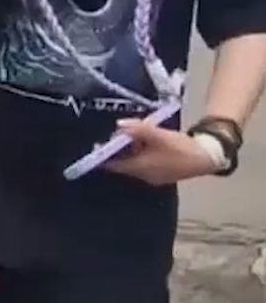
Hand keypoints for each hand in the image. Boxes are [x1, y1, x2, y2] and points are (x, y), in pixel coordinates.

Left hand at [103, 119, 218, 185]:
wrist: (207, 157)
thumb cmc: (182, 147)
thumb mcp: (159, 135)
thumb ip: (138, 130)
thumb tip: (118, 125)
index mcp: (141, 168)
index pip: (115, 165)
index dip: (104, 156)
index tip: (96, 146)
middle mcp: (144, 176)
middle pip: (123, 165)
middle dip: (115, 153)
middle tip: (109, 138)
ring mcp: (153, 177)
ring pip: (133, 165)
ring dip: (127, 154)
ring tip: (124, 138)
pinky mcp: (162, 174)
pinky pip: (143, 165)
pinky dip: (138, 156)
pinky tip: (140, 144)